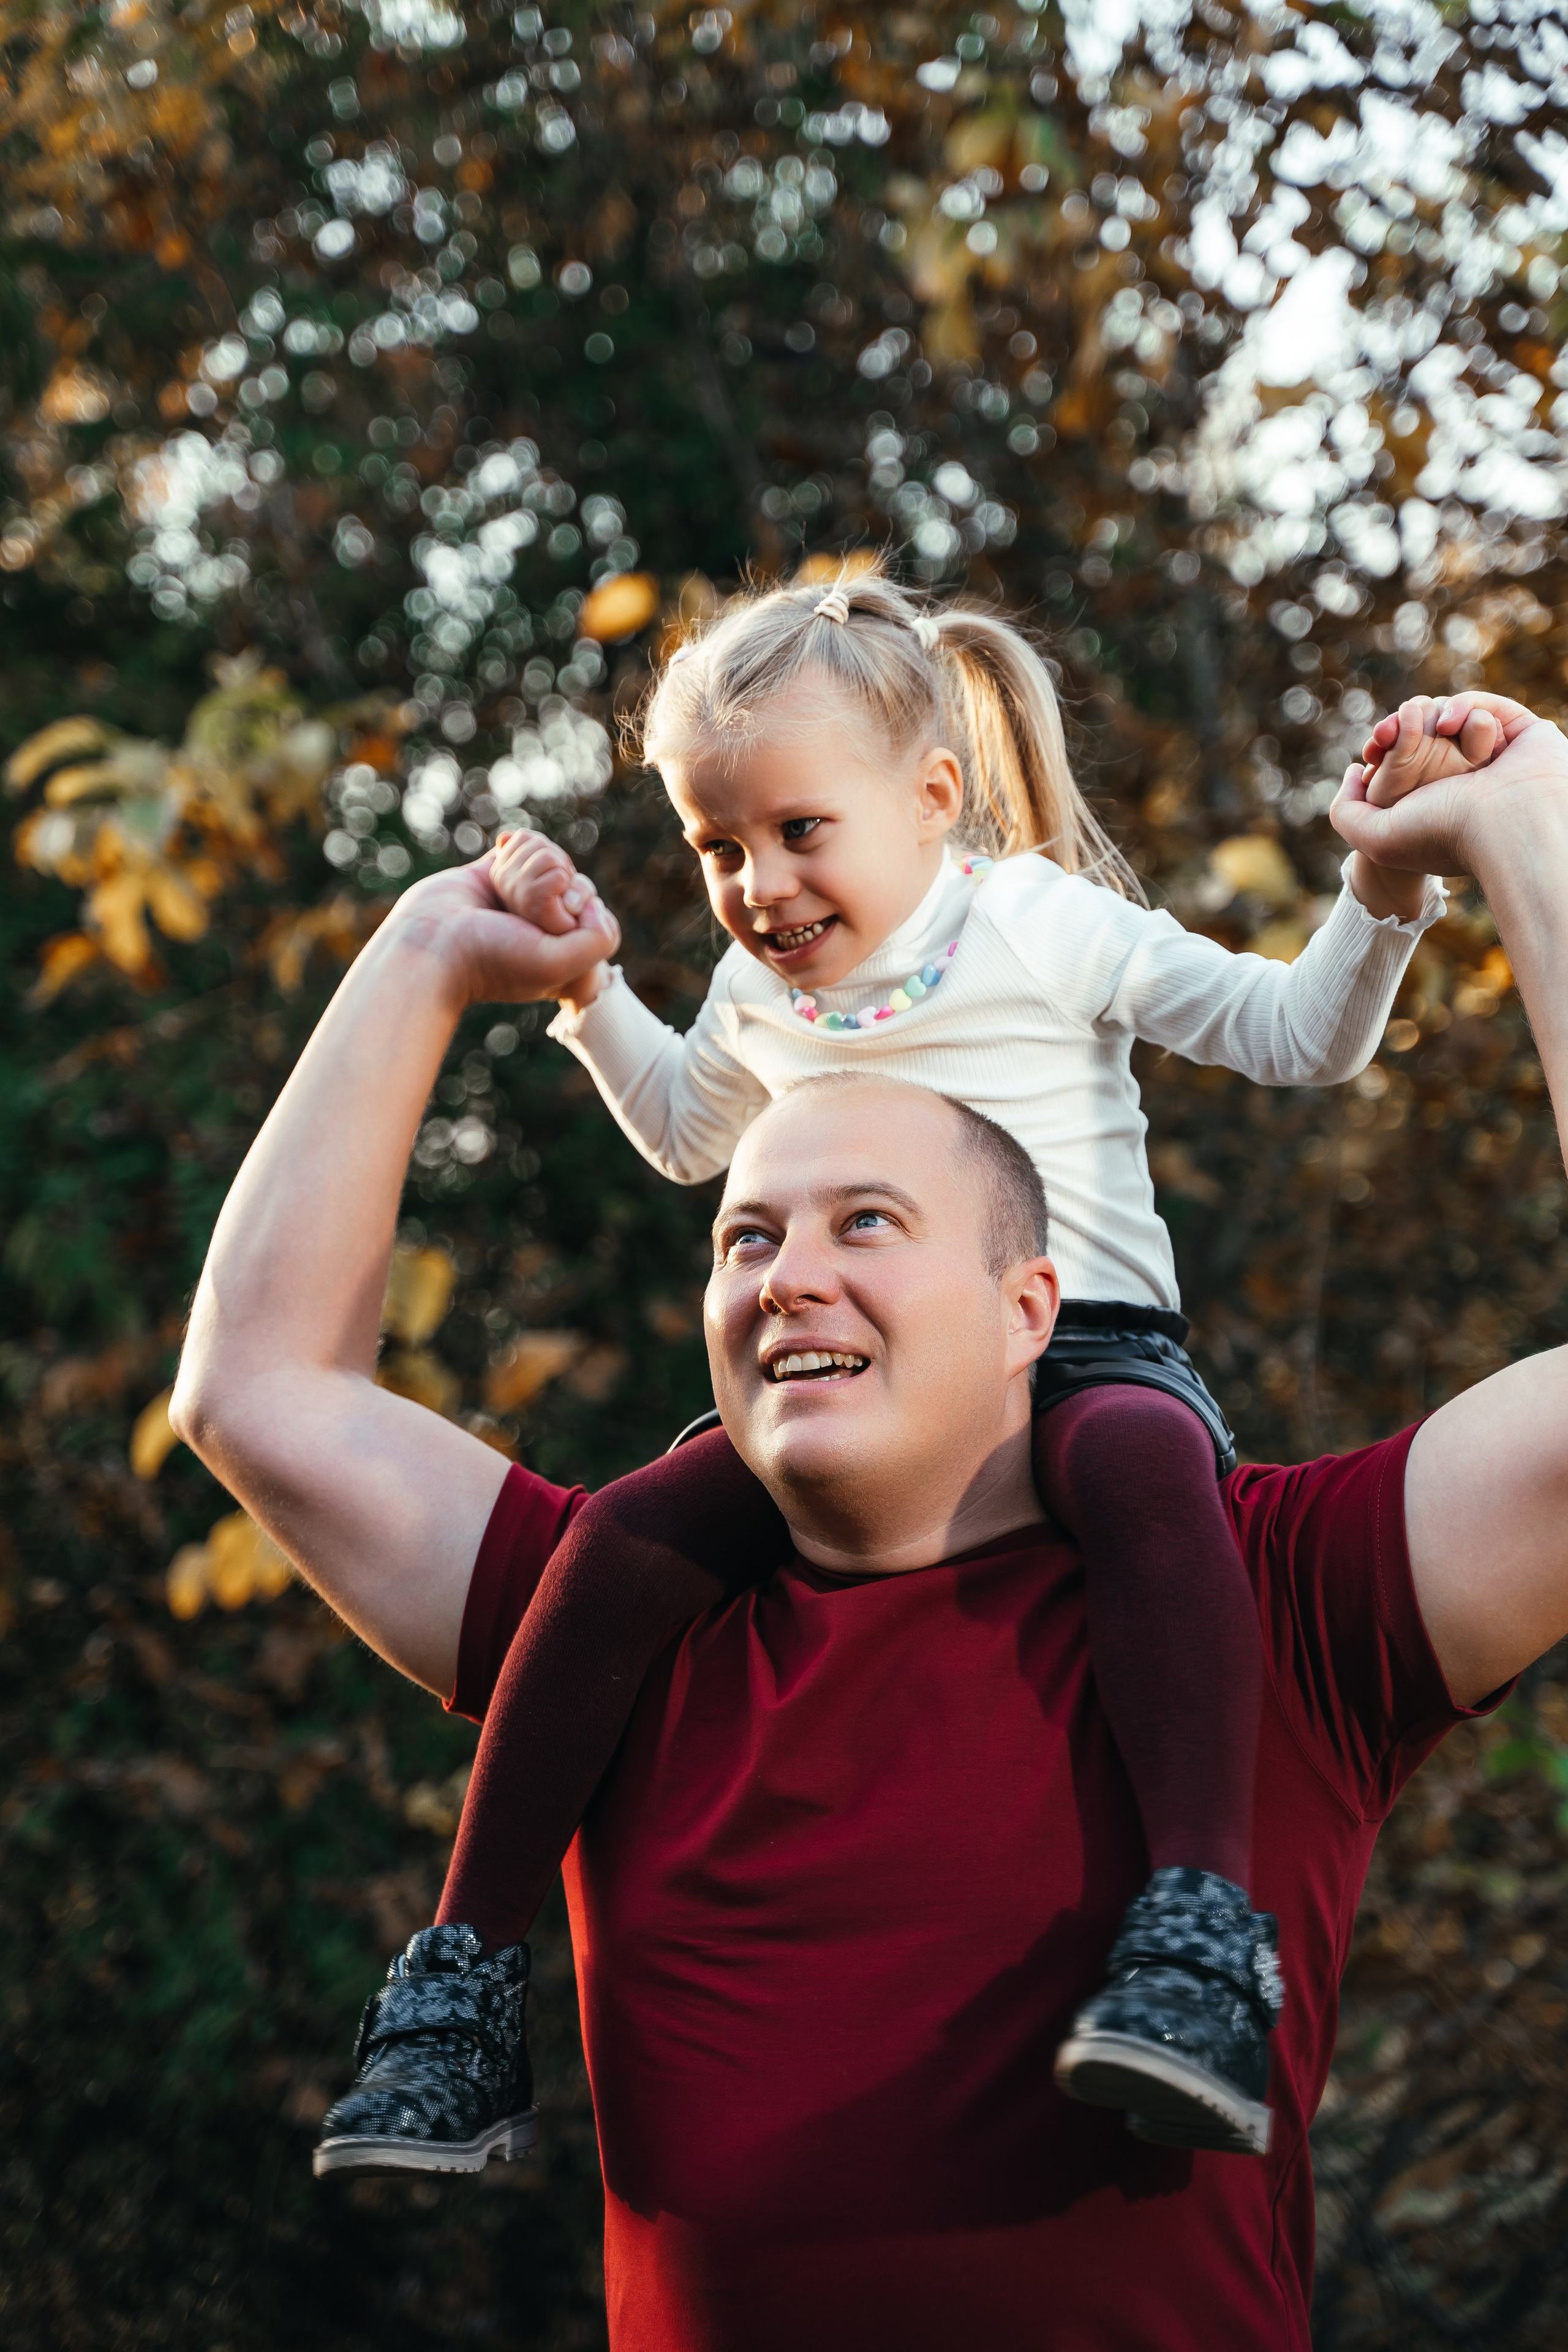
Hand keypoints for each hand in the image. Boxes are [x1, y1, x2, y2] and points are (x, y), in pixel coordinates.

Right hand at [383, 844, 620, 1012]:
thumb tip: (593, 902)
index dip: (579, 906)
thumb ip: (598, 939)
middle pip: (573, 877)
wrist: (428, 945)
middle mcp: (544, 922)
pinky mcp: (495, 872)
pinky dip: (516, 846)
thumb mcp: (557, 964)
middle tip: (514, 911)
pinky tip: (500, 855)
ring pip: (549, 855)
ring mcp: (519, 895)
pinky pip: (525, 842)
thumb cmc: (490, 960)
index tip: (549, 924)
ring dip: (526, 864)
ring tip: (498, 891)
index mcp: (562, 948)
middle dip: (548, 881)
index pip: (595, 909)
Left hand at [1332, 695, 1567, 882]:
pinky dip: (1461, 707)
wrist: (1503, 828)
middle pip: (1425, 733)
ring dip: (1431, 715)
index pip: (1403, 762)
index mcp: (1436, 803)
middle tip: (1389, 732)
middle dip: (1404, 724)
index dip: (1384, 748)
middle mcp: (1466, 781)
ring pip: (1451, 718)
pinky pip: (1482, 707)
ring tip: (1429, 729)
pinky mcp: (1518, 733)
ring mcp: (1493, 757)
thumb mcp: (1374, 837)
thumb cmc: (1440, 834)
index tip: (1372, 750)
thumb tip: (1355, 770)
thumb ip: (1347, 812)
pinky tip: (1447, 724)